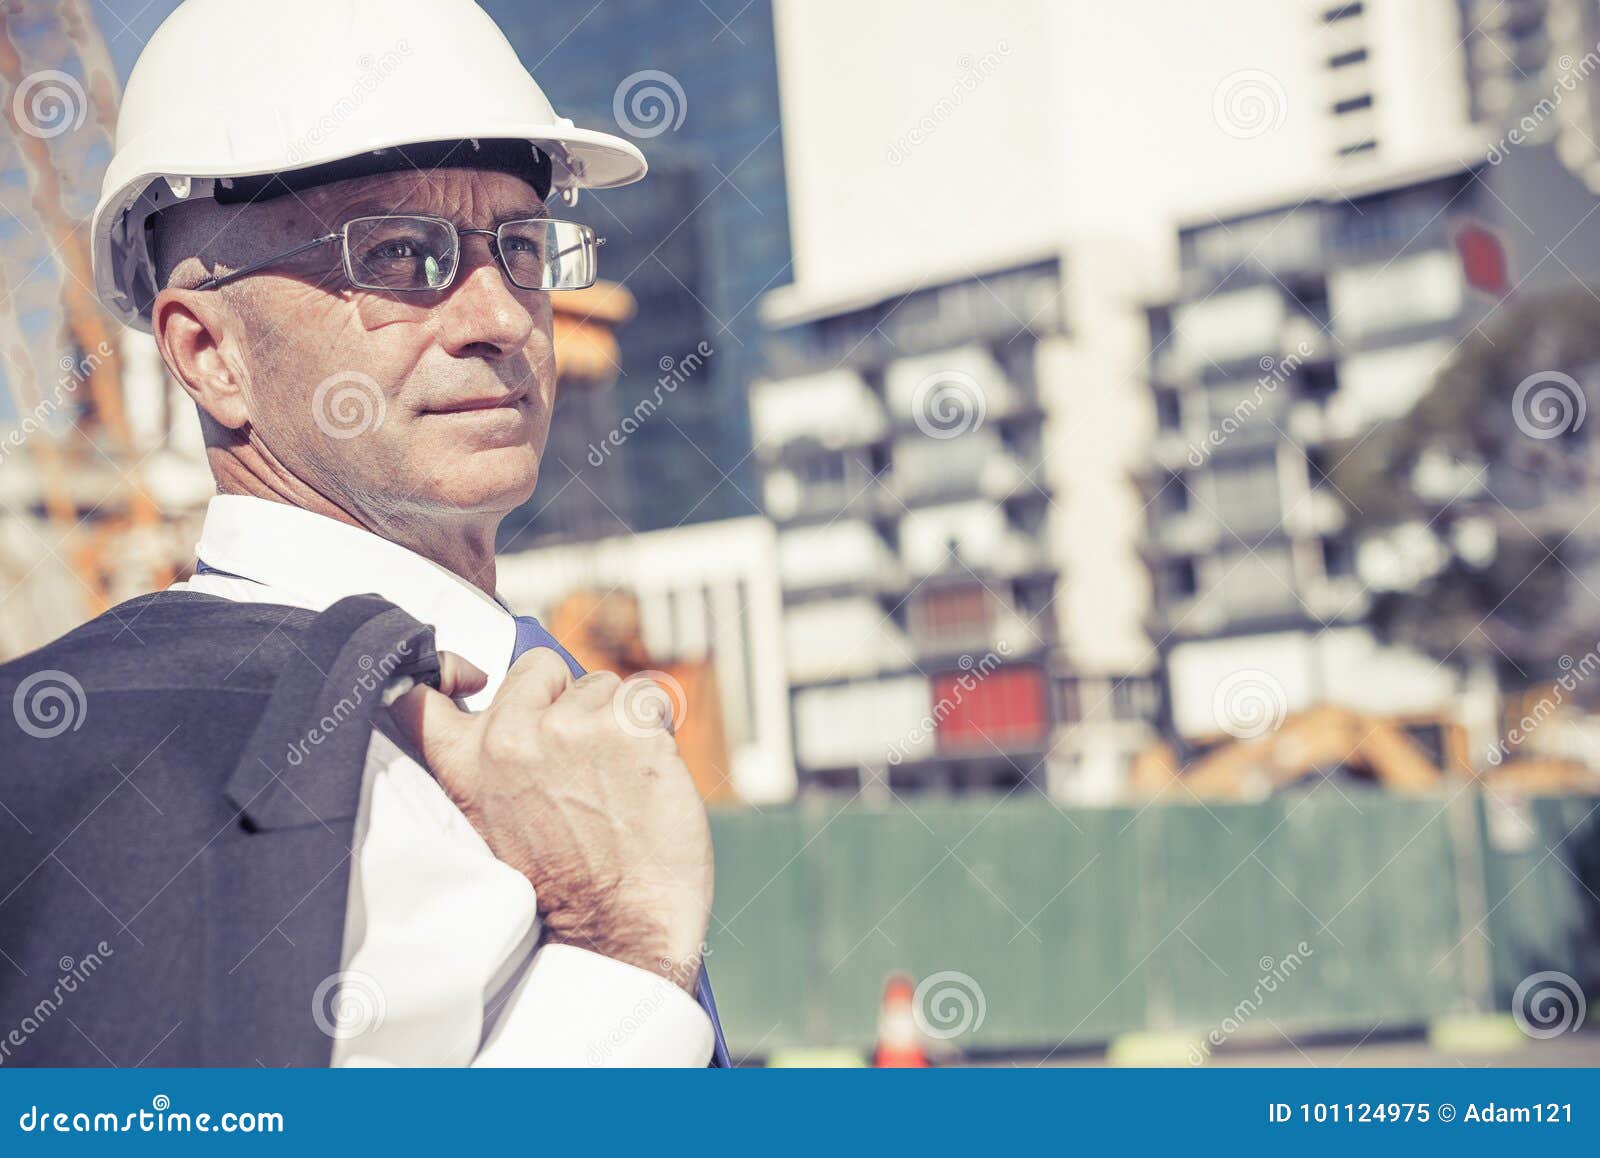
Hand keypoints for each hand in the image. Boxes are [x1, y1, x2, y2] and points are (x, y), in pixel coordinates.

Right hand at [388, 649, 712, 988]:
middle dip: (563, 698)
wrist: (622, 931)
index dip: (447, 671)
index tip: (470, 678)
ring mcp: (571, 727)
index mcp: (465, 764)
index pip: (420, 696)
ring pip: (601, 685)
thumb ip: (490, 766)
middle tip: (578, 762)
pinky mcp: (629, 727)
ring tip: (615, 784)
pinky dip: (655, 729)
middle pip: (539, 666)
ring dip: (615, 721)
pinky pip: (648, 698)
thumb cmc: (567, 887)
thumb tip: (509, 707)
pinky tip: (647, 778)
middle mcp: (509, 737)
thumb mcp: (492, 826)